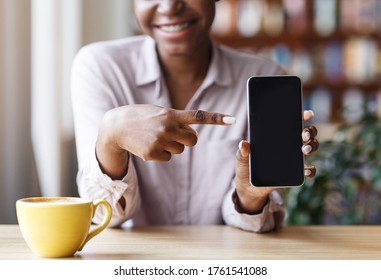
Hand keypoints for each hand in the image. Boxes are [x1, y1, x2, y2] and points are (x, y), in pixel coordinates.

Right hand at [96, 104, 234, 178]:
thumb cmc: (141, 117)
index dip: (217, 118)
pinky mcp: (152, 153)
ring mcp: (160, 141)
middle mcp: (168, 127)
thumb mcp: (159, 112)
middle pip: (193, 141)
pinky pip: (168, 158)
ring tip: (155, 137)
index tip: (233, 120)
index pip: (199, 116)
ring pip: (180, 150)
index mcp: (171, 113)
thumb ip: (177, 120)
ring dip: (171, 146)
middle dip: (187, 139)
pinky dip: (161, 154)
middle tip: (173, 134)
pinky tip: (148, 146)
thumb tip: (192, 135)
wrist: (116, 127)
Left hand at [234, 110, 318, 213]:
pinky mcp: (295, 173)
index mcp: (277, 137)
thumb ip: (243, 151)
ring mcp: (294, 159)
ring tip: (305, 149)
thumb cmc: (246, 166)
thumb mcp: (242, 157)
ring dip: (312, 146)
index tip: (306, 114)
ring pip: (311, 148)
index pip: (292, 122)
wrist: (248, 186)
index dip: (301, 116)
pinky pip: (308, 170)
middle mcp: (289, 145)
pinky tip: (306, 170)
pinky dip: (310, 170)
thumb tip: (243, 143)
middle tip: (303, 135)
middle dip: (309, 131)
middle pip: (306, 134)